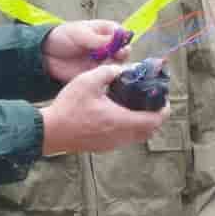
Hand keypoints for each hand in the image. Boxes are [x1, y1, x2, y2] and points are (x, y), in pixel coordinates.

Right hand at [39, 62, 165, 153]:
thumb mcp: (87, 81)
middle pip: (150, 130)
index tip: (164, 99)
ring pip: (137, 136)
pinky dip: (130, 128)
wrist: (50, 131)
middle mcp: (120, 136)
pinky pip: (125, 139)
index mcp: (121, 121)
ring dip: (142, 123)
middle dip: (155, 116)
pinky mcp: (103, 147)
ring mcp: (112, 144)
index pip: (154, 120)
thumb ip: (108, 71)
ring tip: (136, 105)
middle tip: (152, 101)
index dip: (164, 110)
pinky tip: (119, 114)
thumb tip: (122, 68)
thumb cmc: (68, 107)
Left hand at [44, 20, 127, 82]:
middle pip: (123, 49)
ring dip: (117, 65)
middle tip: (119, 54)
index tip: (122, 43)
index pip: (120, 33)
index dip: (123, 38)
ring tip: (109, 65)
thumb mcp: (78, 33)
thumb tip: (114, 40)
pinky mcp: (96, 73)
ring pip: (118, 63)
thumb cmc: (61, 37)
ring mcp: (102, 60)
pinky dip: (108, 76)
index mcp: (104, 31)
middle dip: (123, 52)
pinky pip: (107, 75)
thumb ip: (96, 38)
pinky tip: (104, 75)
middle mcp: (106, 46)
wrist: (45, 54)